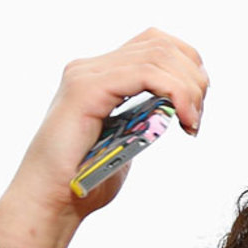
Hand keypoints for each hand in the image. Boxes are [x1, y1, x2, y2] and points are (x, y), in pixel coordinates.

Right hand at [0, 29, 209, 241]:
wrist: (51, 203)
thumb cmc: (85, 183)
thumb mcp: (126, 144)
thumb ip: (144, 121)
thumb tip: (175, 111)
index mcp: (101, 76)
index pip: (154, 44)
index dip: (187, 69)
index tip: (196, 109)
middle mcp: (91, 68)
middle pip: (160, 44)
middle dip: (193, 79)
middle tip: (196, 118)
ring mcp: (86, 75)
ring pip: (157, 55)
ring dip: (188, 88)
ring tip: (192, 123)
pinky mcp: (86, 89)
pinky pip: (144, 74)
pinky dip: (175, 93)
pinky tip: (184, 120)